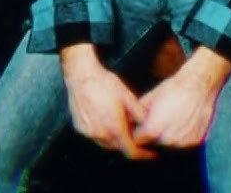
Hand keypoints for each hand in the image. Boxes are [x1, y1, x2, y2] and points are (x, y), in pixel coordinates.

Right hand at [59, 43, 155, 159]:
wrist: (81, 75)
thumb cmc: (103, 83)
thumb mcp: (126, 95)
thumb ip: (138, 112)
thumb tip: (148, 123)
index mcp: (115, 127)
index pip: (131, 151)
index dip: (143, 154)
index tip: (150, 153)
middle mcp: (101, 134)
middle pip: (119, 147)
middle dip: (128, 142)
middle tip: (133, 130)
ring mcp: (89, 132)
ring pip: (106, 143)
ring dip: (114, 138)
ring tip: (117, 122)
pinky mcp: (80, 128)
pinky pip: (94, 136)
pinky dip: (102, 132)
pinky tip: (104, 118)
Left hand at [134, 47, 230, 148]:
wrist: (199, 84)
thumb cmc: (173, 88)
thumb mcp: (150, 98)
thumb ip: (137, 112)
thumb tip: (128, 119)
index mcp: (154, 130)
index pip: (138, 140)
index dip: (137, 132)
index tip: (139, 125)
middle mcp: (169, 140)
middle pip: (154, 143)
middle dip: (152, 135)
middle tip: (156, 120)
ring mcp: (184, 142)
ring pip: (169, 144)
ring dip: (167, 136)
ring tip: (170, 119)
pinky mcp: (196, 140)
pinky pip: (184, 142)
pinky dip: (181, 135)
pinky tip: (182, 121)